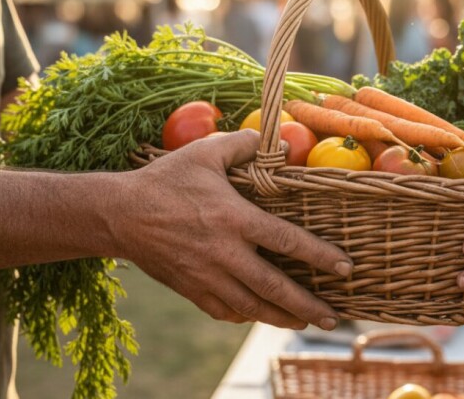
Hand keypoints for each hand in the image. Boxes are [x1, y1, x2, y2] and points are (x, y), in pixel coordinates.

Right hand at [112, 130, 352, 329]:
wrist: (118, 214)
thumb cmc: (165, 180)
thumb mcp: (204, 152)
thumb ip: (242, 145)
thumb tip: (278, 141)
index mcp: (233, 218)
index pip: (287, 241)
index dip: (320, 256)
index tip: (345, 268)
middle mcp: (224, 253)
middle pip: (274, 288)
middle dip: (308, 306)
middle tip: (334, 318)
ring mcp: (206, 276)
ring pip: (252, 307)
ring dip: (282, 318)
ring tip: (305, 323)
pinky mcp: (190, 289)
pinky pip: (224, 311)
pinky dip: (246, 316)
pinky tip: (259, 314)